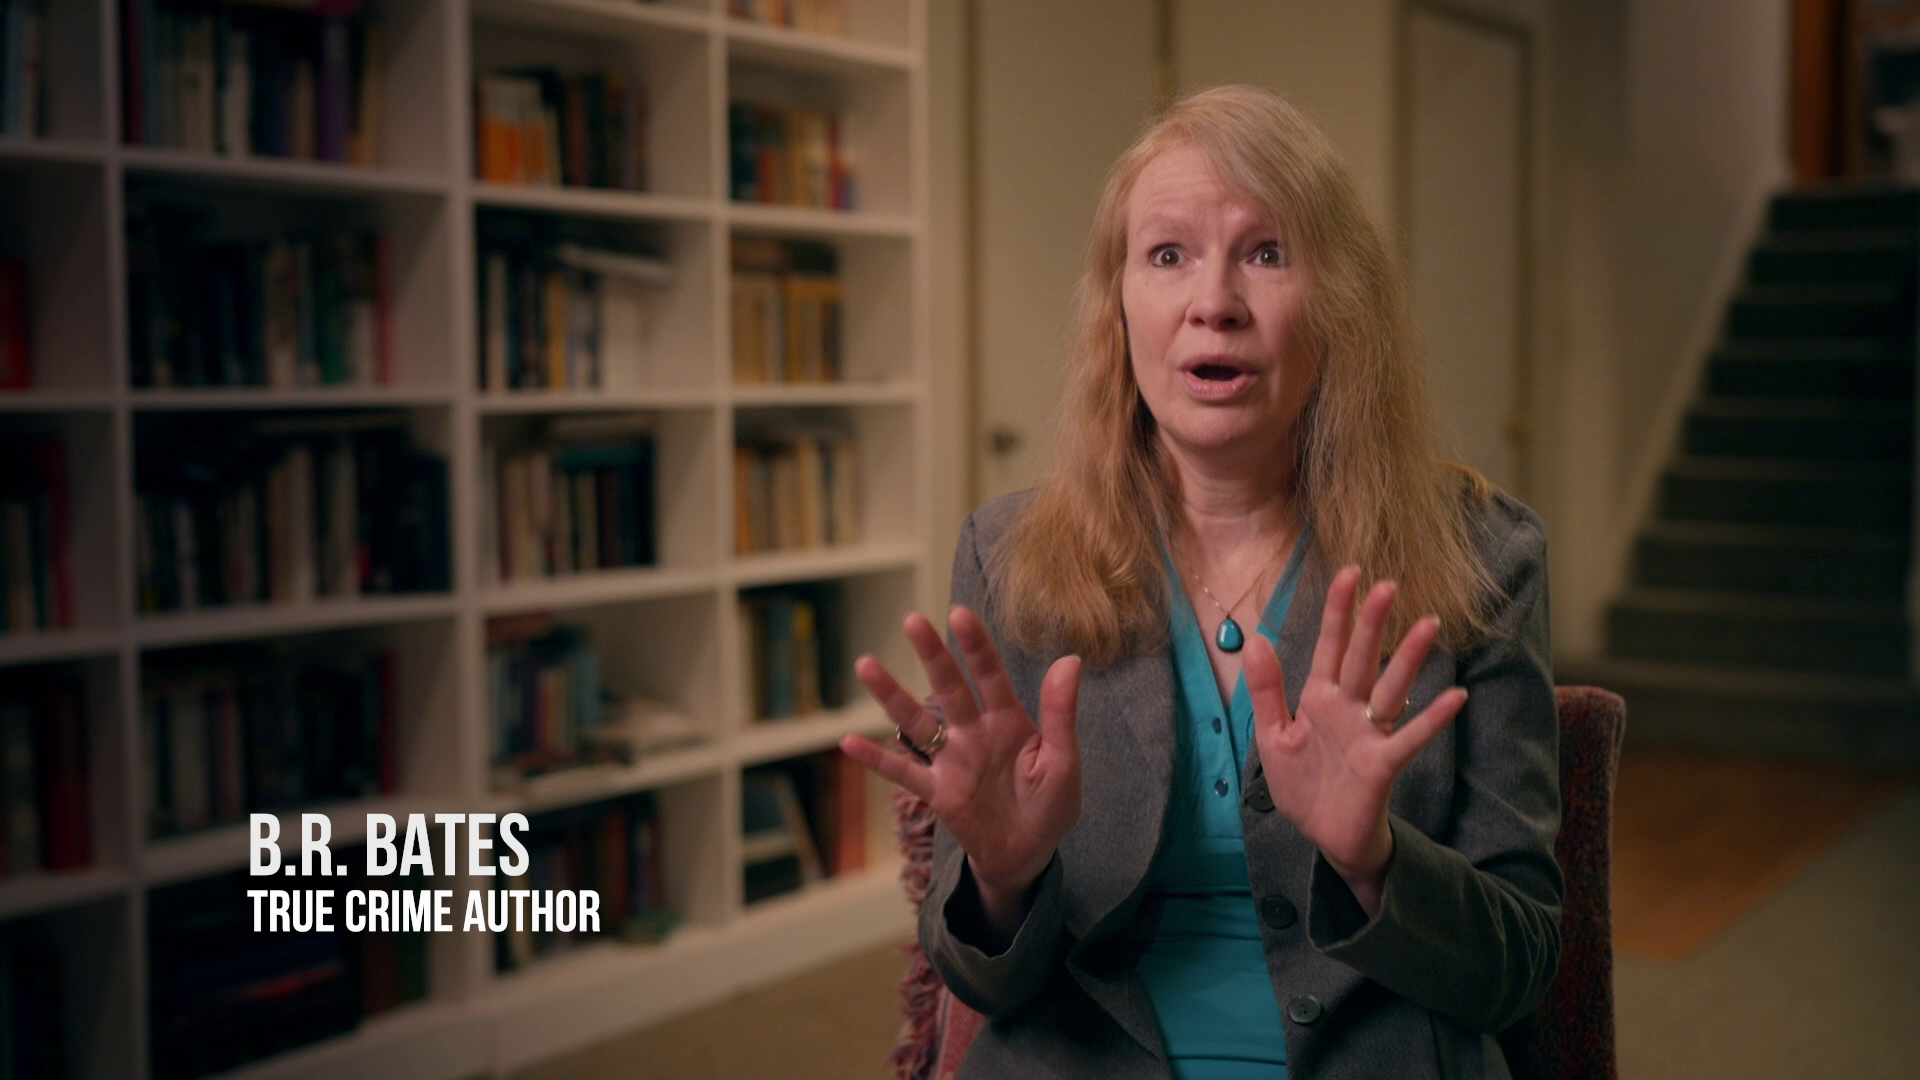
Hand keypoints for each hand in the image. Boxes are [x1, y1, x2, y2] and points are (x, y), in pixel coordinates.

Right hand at [840, 607, 1082, 929]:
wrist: (1027, 855)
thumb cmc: (1050, 806)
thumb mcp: (1063, 762)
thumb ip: (1060, 714)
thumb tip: (1071, 660)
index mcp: (1009, 722)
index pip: (990, 676)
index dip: (976, 647)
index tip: (959, 614)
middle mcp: (975, 733)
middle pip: (949, 688)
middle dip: (932, 655)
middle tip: (912, 620)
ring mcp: (952, 761)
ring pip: (917, 722)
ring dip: (891, 696)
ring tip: (866, 665)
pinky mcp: (937, 792)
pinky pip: (903, 772)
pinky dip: (876, 759)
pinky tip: (848, 742)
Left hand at [1244, 566, 1466, 914]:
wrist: (1322, 835)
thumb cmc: (1302, 784)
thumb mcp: (1272, 736)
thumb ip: (1266, 690)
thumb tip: (1256, 638)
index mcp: (1319, 697)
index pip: (1330, 646)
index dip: (1339, 611)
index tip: (1350, 572)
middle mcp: (1349, 708)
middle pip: (1363, 658)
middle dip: (1373, 623)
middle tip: (1388, 584)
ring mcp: (1370, 733)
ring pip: (1392, 687)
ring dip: (1410, 658)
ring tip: (1429, 623)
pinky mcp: (1383, 764)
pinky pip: (1410, 737)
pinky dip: (1432, 718)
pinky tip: (1455, 696)